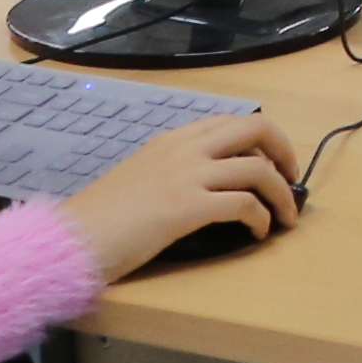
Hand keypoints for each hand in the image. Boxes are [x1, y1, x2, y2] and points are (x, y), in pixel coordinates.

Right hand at [59, 109, 300, 281]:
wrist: (69, 240)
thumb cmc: (99, 218)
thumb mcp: (138, 177)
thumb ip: (170, 171)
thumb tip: (204, 185)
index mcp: (172, 140)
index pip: (231, 122)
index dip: (262, 139)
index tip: (273, 162)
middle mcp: (183, 149)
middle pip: (255, 128)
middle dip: (284, 152)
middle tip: (292, 180)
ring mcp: (185, 176)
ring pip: (257, 168)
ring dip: (282, 194)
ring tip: (286, 218)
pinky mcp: (185, 208)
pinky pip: (242, 204)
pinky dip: (260, 217)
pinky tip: (258, 233)